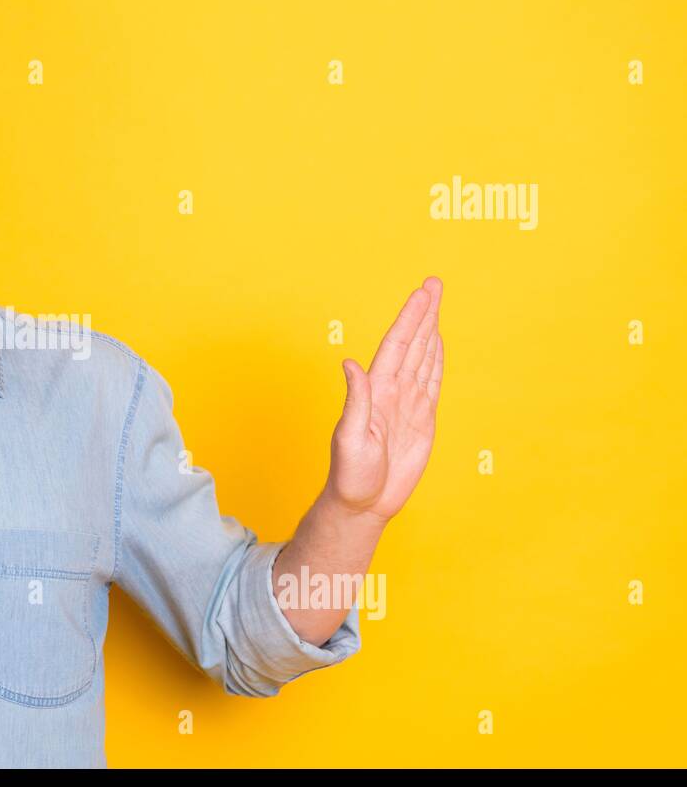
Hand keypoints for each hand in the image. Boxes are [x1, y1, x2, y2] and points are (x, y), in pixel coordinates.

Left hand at [325, 277, 444, 523]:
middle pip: (412, 344)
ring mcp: (407, 403)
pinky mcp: (420, 419)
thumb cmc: (350, 475)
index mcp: (376, 391)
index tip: (423, 293)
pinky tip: (437, 344)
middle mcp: (391, 391)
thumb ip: (355, 401)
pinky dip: (436, 360)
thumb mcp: (349, 438)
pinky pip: (431, 382)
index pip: (397, 345)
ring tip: (436, 303)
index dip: (410, 318)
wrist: (363, 502)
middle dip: (423, 313)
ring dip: (430, 330)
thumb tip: (349, 363)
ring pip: (423, 358)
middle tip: (434, 284)